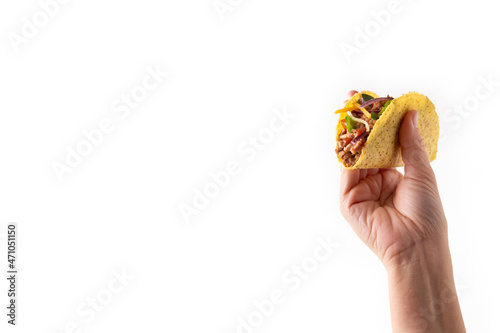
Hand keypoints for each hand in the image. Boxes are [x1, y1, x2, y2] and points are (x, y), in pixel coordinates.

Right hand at [339, 91, 447, 268]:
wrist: (417, 245)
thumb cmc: (426, 213)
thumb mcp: (421, 172)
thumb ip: (410, 143)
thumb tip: (409, 115)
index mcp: (394, 175)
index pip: (382, 143)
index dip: (379, 123)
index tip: (376, 101)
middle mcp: (375, 181)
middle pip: (365, 146)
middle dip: (360, 123)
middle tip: (355, 98)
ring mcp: (360, 190)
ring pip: (353, 156)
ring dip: (352, 133)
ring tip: (352, 109)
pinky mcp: (348, 201)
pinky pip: (347, 172)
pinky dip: (348, 152)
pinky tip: (352, 134)